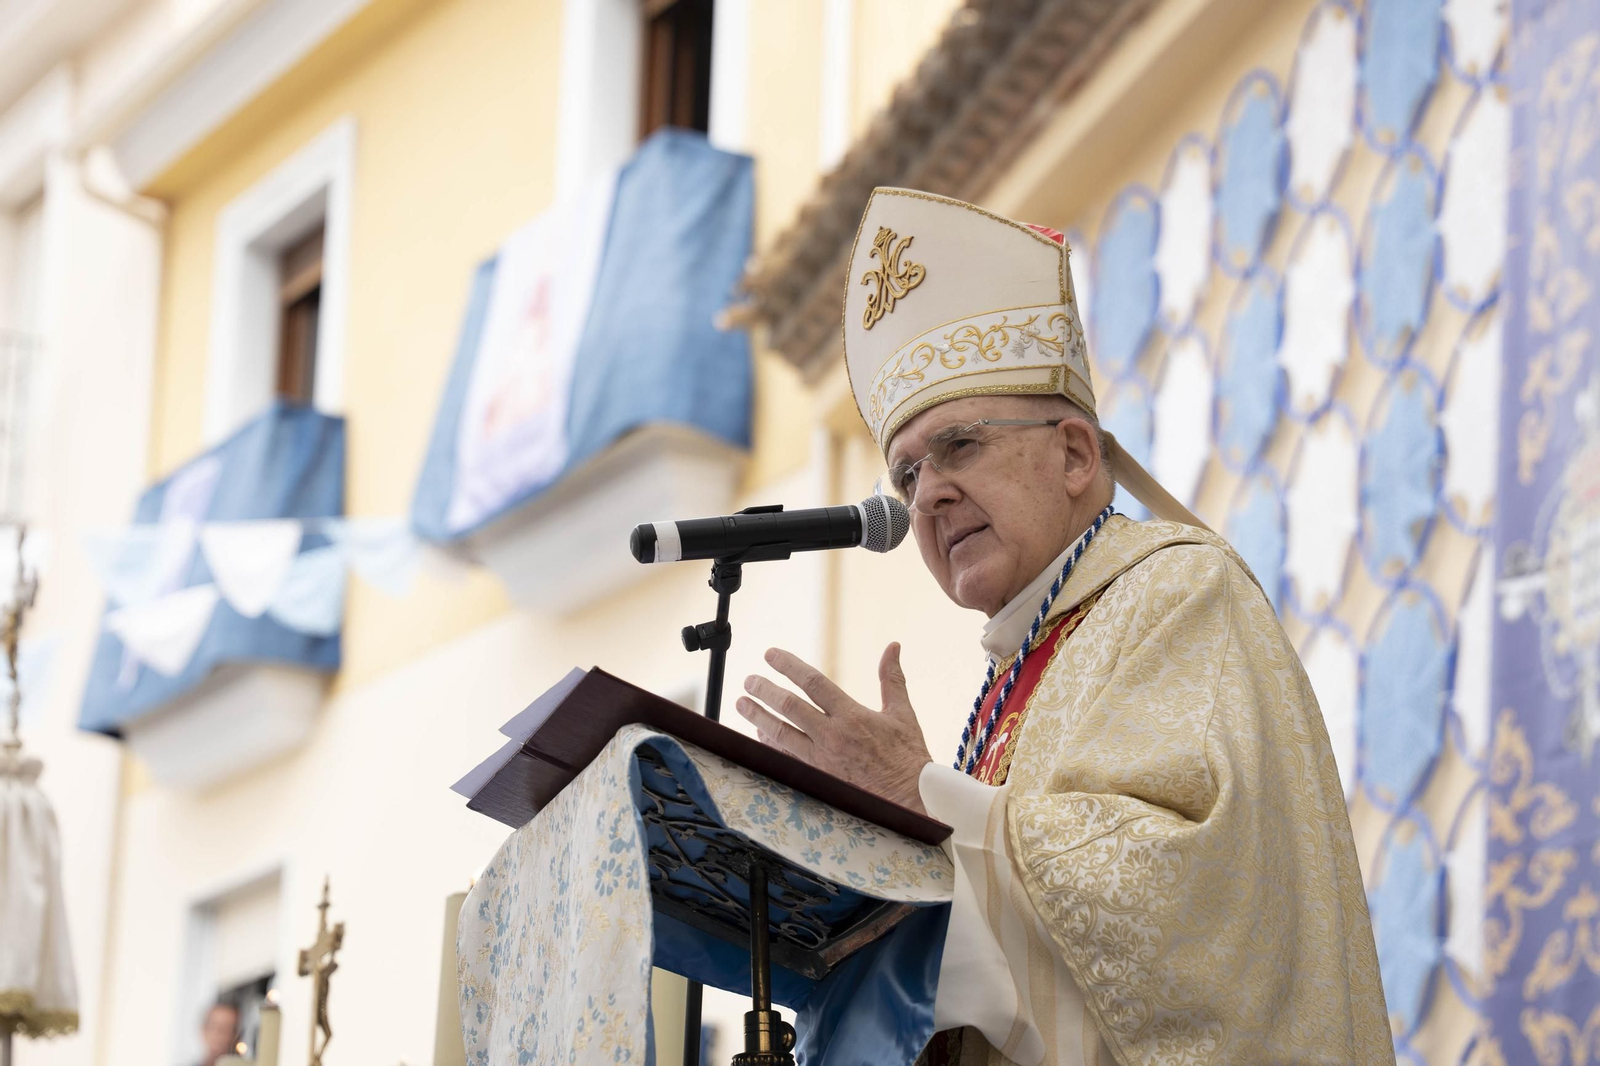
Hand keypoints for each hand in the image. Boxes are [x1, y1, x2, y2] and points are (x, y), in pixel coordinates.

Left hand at [735, 643, 932, 813]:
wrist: (911, 799)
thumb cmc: (908, 756)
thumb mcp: (903, 713)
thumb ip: (892, 678)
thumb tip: (893, 646)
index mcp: (852, 716)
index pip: (813, 683)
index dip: (789, 666)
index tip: (770, 655)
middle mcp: (832, 736)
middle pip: (789, 707)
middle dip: (765, 691)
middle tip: (749, 680)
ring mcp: (822, 760)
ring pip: (782, 734)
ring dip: (758, 717)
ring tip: (742, 704)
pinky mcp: (819, 778)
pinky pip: (787, 758)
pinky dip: (771, 745)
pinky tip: (758, 734)